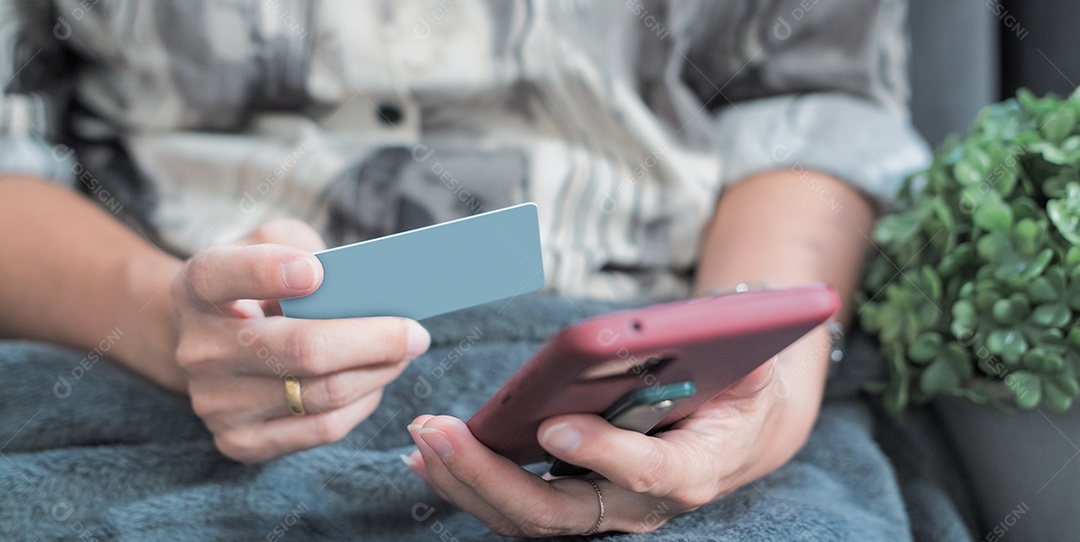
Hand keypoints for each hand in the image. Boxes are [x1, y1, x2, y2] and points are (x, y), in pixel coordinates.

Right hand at [171, 219, 430, 461]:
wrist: (215, 344)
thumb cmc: (261, 285)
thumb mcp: (273, 246)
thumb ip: (308, 249)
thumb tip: (368, 284)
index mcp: (198, 287)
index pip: (222, 274)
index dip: (268, 271)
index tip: (317, 272)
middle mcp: (199, 348)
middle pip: (301, 348)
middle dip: (374, 340)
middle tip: (416, 332)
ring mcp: (215, 402)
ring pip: (322, 394)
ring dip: (378, 373)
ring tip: (405, 354)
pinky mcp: (238, 442)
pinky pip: (321, 429)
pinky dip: (361, 404)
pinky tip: (376, 382)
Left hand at [403, 329, 829, 536]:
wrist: (738, 429)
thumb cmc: (741, 390)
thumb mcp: (750, 366)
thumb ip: (726, 354)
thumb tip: (673, 332)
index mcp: (694, 468)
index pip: (650, 474)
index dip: (605, 454)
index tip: (554, 427)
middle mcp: (641, 504)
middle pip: (560, 513)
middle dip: (493, 477)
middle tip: (441, 434)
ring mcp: (603, 507)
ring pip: (526, 517)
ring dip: (468, 482)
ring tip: (422, 440)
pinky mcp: (573, 498)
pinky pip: (515, 504)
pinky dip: (470, 482)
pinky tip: (431, 454)